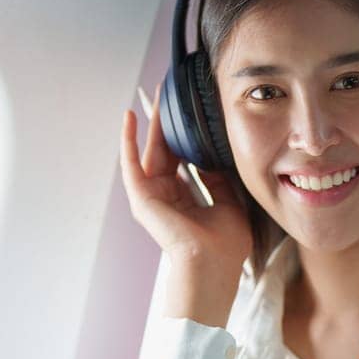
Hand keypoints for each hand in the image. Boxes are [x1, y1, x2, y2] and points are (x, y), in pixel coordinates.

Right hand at [120, 77, 252, 274]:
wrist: (214, 264)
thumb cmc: (225, 244)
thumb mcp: (229, 202)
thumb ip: (218, 178)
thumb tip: (210, 155)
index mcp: (185, 200)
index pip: (183, 160)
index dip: (186, 136)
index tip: (190, 113)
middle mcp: (165, 196)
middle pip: (165, 151)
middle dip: (167, 123)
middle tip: (170, 93)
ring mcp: (151, 197)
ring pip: (150, 151)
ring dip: (151, 123)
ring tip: (155, 95)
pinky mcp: (141, 197)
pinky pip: (131, 163)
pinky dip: (129, 140)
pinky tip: (131, 116)